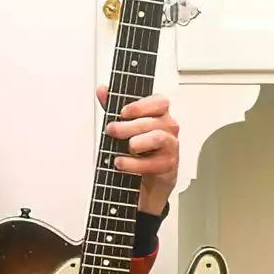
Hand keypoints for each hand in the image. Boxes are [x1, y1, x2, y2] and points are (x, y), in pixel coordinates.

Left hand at [96, 86, 179, 213]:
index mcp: (160, 115)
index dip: (141, 105)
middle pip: (153, 120)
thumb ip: (113, 107)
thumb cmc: (139, 152)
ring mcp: (170, 147)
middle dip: (129, 126)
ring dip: (136, 142)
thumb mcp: (124, 127)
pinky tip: (122, 163)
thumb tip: (102, 90)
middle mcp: (168, 129)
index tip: (123, 112)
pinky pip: (154, 162)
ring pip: (157, 137)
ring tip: (123, 148)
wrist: (147, 183)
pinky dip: (134, 164)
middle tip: (112, 130)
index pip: (159, 102)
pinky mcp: (168, 165)